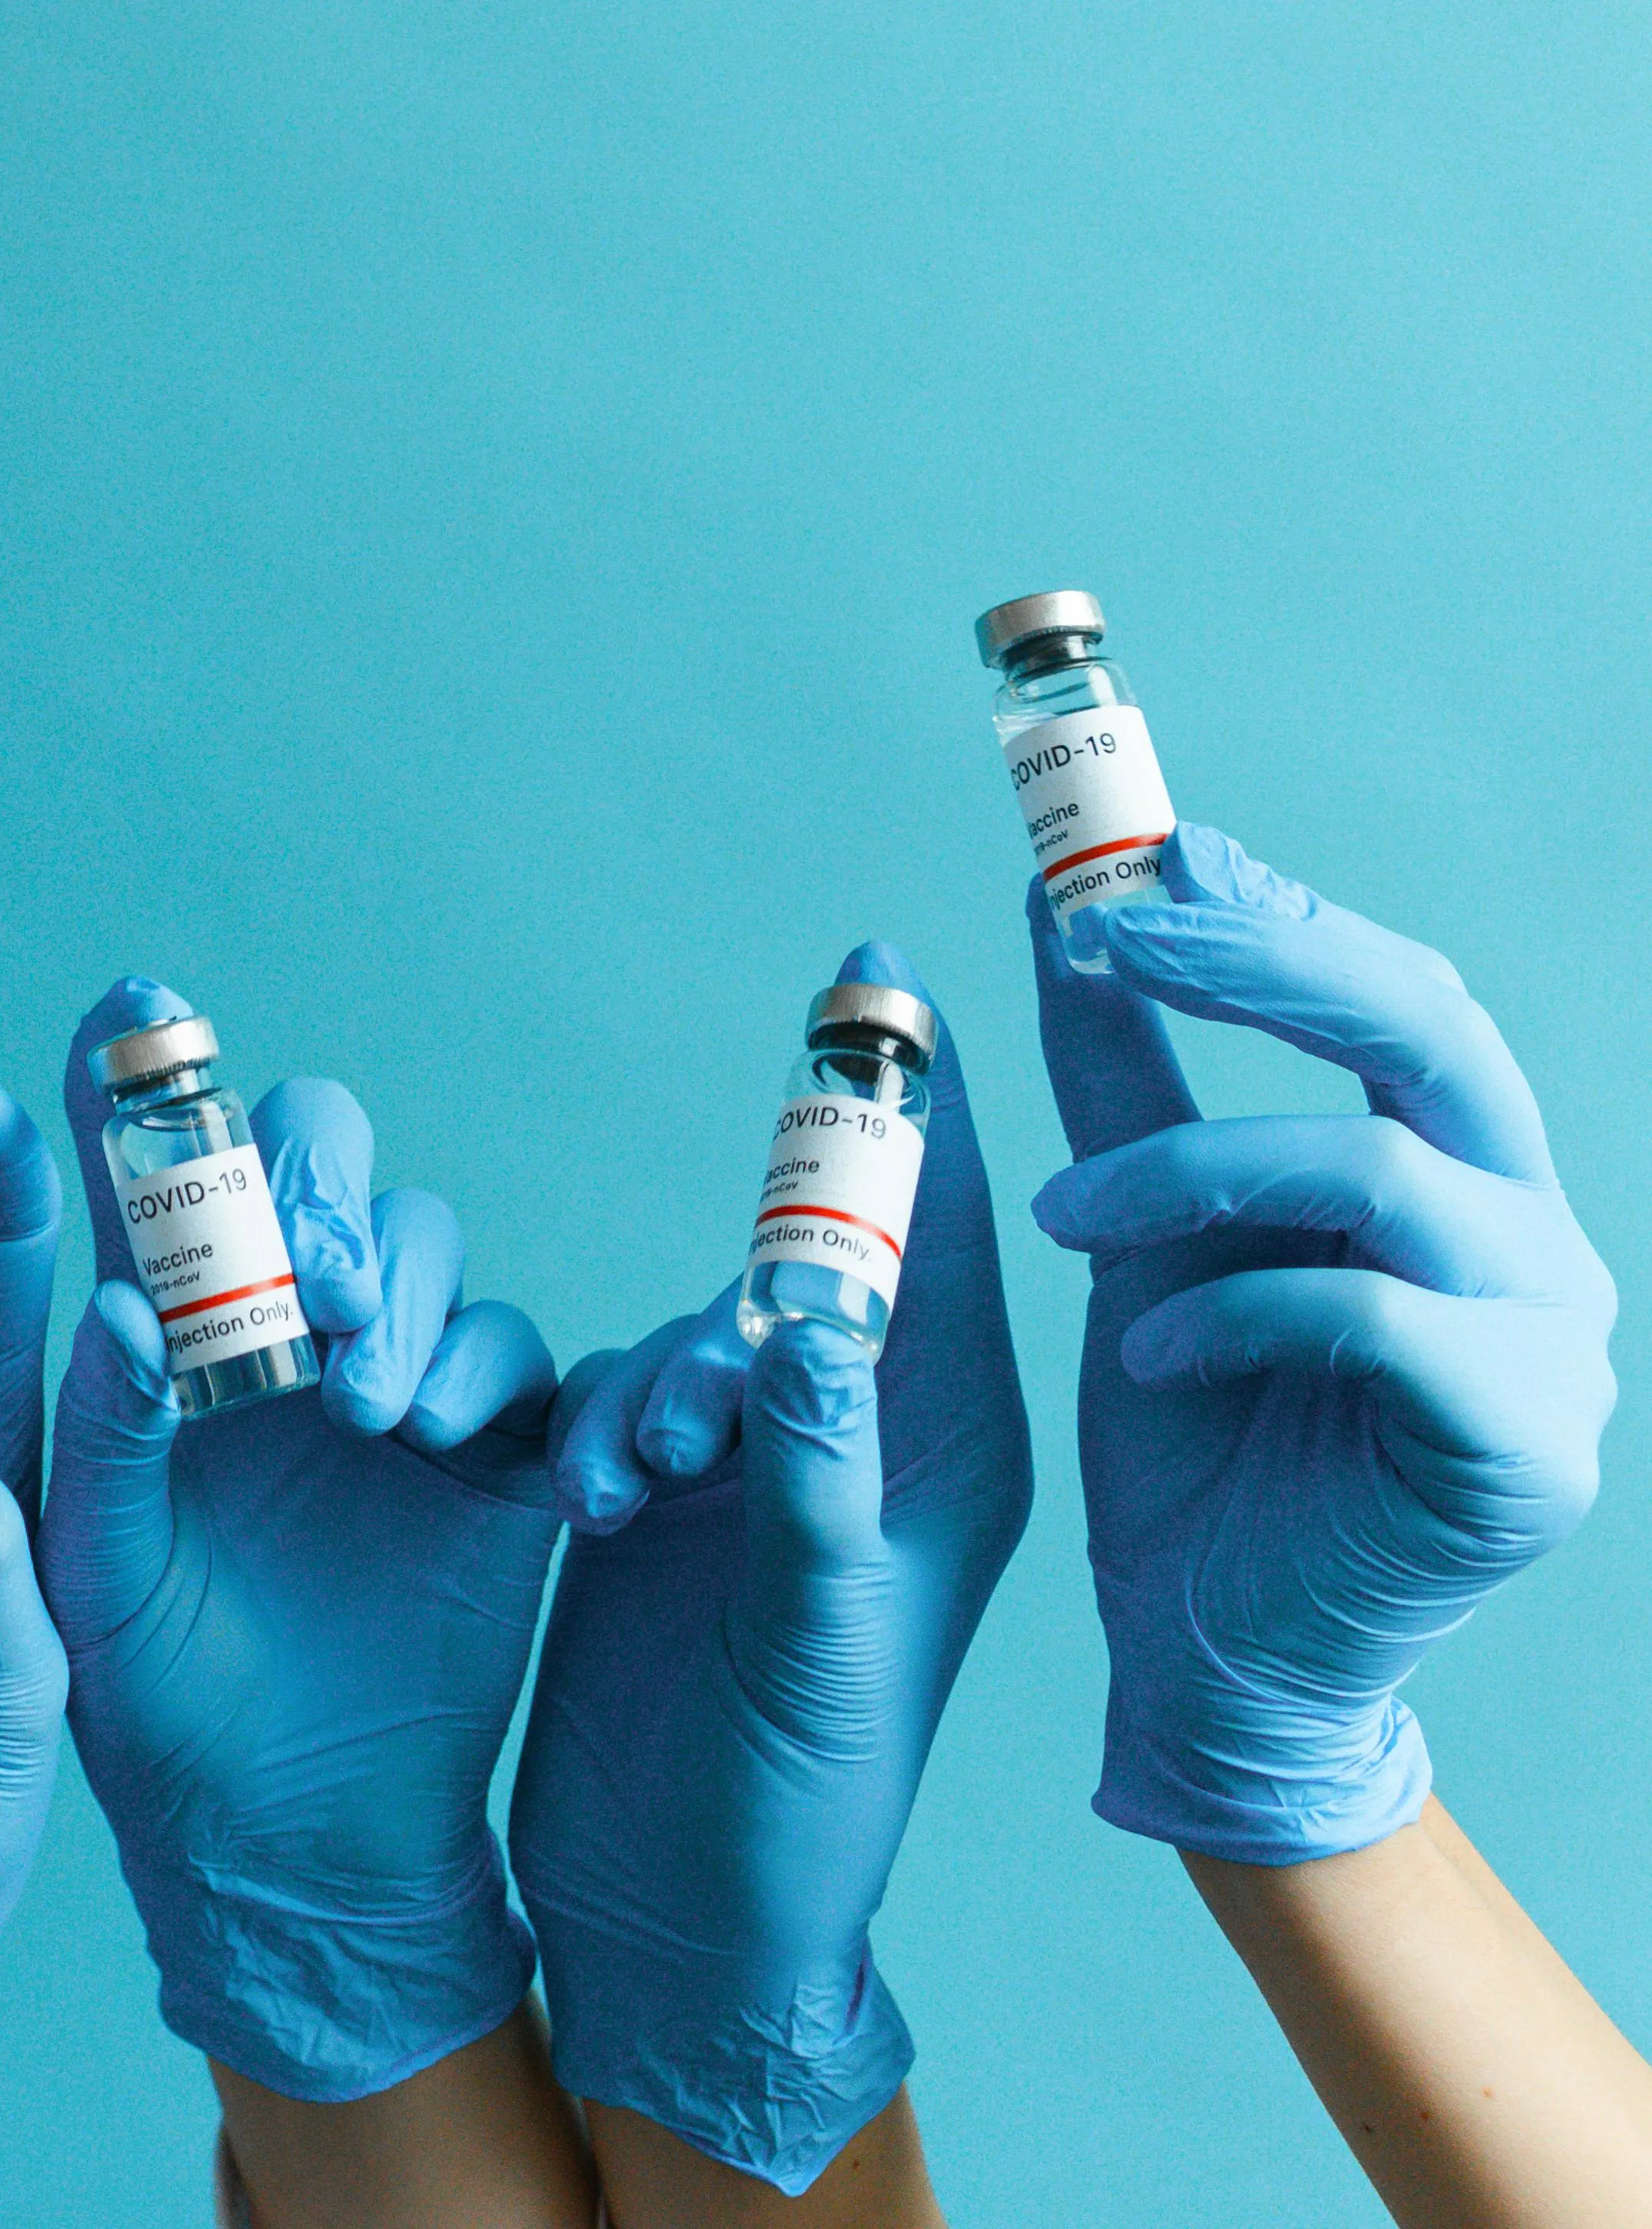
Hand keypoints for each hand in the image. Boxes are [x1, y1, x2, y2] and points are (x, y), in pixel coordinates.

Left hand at [42, 977, 560, 2103]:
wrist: (277, 1838)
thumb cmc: (147, 1704)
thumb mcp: (87, 1581)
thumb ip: (96, 1443)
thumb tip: (120, 1307)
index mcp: (163, 1330)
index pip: (149, 1166)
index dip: (141, 1076)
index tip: (130, 1001)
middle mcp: (283, 1323)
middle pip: (317, 1158)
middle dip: (318, 1180)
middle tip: (310, 1278)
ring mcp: (400, 1375)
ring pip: (428, 1244)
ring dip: (405, 1293)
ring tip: (367, 1406)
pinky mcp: (500, 1452)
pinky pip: (534, 1367)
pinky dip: (506, 1387)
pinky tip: (458, 1449)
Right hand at [512, 943, 1028, 2194]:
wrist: (680, 1927)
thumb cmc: (795, 1811)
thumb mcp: (821, 1644)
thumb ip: (818, 1476)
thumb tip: (816, 1312)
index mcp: (939, 1459)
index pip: (941, 1249)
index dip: (917, 1112)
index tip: (884, 975)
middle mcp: (847, 1441)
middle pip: (812, 1266)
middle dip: (759, 1239)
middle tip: (706, 1254)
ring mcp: (741, 1467)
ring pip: (690, 1333)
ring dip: (646, 1373)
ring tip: (630, 1472)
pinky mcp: (641, 1502)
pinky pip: (595, 1397)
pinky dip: (572, 1420)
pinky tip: (567, 1489)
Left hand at [1029, 824, 1613, 1861]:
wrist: (1205, 1654)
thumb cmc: (1189, 1439)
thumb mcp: (1137, 1238)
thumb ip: (1123, 1082)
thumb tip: (1066, 909)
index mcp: (1463, 1175)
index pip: (1396, 999)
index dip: (1281, 915)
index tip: (1147, 850)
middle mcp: (1535, 1237)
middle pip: (1430, 1035)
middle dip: (1268, 963)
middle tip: (1117, 929)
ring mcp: (1552, 1340)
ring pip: (1377, 1174)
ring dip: (1190, 1170)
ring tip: (1063, 1217)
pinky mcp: (1523, 1444)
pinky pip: (1376, 1321)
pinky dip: (1236, 1316)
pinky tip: (1147, 1358)